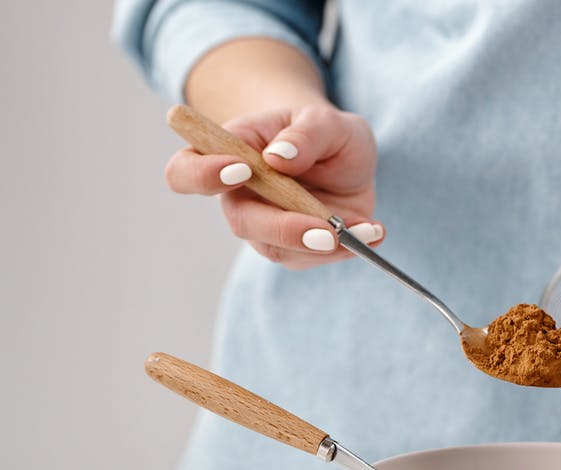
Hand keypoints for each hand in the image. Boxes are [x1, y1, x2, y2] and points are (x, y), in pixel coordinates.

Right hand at [164, 104, 380, 268]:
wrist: (344, 155)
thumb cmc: (321, 132)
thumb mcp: (325, 120)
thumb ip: (305, 133)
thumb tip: (279, 157)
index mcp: (228, 155)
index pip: (186, 171)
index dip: (202, 175)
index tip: (241, 169)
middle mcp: (240, 197)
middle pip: (241, 222)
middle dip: (283, 228)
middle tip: (325, 231)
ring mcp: (266, 226)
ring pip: (279, 248)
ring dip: (323, 245)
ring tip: (365, 229)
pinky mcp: (296, 248)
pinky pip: (313, 258)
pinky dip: (346, 249)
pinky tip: (373, 231)